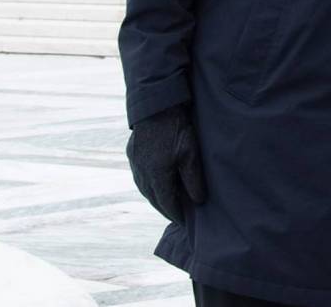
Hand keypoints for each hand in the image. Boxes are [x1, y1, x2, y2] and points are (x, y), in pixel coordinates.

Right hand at [125, 107, 205, 222]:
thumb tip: (197, 201)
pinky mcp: (132, 154)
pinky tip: (156, 184)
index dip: (175, 214)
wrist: (156, 107)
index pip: (166, 203)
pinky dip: (149, 185)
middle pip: (153, 198)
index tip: (184, 223)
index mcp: (156, 176)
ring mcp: (135, 163)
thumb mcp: (190, 154)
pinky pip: (140, 177)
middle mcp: (142, 173)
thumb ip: (193, 179)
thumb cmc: (177, 129)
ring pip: (144, 189)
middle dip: (165, 209)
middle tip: (177, 217)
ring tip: (167, 204)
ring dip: (155, 198)